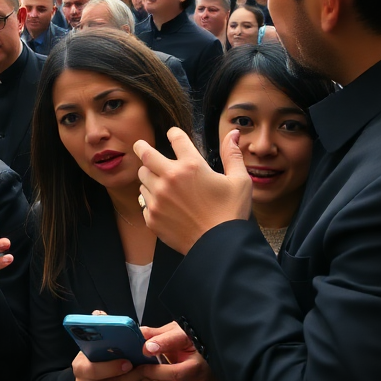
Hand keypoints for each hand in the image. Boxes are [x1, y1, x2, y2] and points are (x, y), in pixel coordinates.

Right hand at [72, 350, 143, 380]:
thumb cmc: (95, 361)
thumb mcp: (95, 350)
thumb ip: (110, 344)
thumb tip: (138, 334)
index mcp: (80, 366)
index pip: (93, 369)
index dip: (112, 367)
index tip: (128, 362)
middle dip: (127, 376)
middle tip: (141, 369)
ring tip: (142, 373)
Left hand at [135, 127, 250, 254]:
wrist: (220, 247)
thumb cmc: (231, 213)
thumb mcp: (239, 180)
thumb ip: (232, 154)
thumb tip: (234, 133)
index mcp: (191, 166)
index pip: (175, 138)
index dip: (173, 133)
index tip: (172, 134)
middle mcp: (170, 179)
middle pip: (145, 155)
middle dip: (142, 147)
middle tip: (141, 146)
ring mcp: (158, 198)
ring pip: (143, 178)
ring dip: (149, 176)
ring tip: (160, 181)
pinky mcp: (152, 216)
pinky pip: (144, 200)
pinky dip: (150, 198)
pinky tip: (163, 202)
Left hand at [135, 323, 219, 380]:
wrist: (205, 367)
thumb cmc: (185, 347)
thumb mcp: (174, 333)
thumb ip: (156, 333)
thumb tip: (138, 333)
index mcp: (192, 346)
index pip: (178, 340)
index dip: (162, 343)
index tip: (146, 348)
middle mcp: (195, 369)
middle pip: (173, 374)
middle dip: (148, 372)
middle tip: (137, 367)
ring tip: (140, 378)